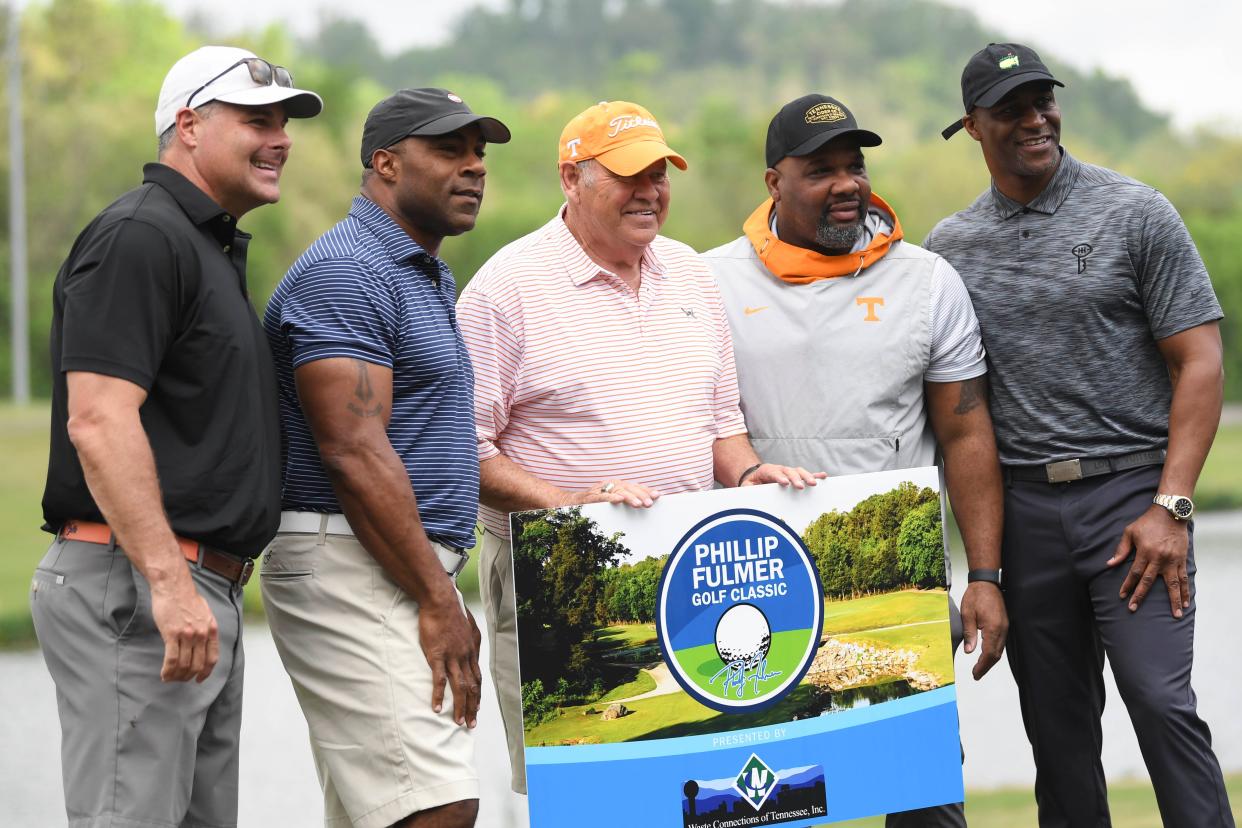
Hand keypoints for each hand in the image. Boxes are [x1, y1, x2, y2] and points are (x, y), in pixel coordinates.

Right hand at [149, 568, 219, 682]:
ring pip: (184, 665)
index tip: (199, 679)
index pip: (212, 658)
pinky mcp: (172, 634)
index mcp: (211, 629)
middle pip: (198, 665)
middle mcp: (202, 634)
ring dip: (176, 676)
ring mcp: (188, 635)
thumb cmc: (186, 598)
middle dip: (188, 676)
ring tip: (170, 678)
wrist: (173, 586)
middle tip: (180, 679)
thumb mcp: (205, 613)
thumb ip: (206, 628)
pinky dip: (167, 671)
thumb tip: (204, 643)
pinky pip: (171, 659)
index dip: (206, 672)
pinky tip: (164, 674)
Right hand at [419, 592, 481, 726]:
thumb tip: (471, 643)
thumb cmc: (451, 611)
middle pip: (472, 686)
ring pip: (460, 687)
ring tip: (459, 722)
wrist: (441, 602)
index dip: (478, 694)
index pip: (477, 678)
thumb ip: (469, 637)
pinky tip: (437, 709)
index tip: (477, 708)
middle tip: (471, 724)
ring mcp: (452, 657)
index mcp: (472, 651)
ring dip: (460, 707)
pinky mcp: (437, 656)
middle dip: (473, 707)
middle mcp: (465, 656)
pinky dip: (439, 696)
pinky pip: (439, 680)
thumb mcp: (467, 625)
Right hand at [572, 479, 660, 507]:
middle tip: (650, 503)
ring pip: (618, 491)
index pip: (635, 486)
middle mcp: (610, 485)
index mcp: (617, 486)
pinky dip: (610, 497)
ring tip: (639, 504)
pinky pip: (602, 497)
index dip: (646, 490)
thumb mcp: (612, 501)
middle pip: (629, 487)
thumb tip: (644, 506)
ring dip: (629, 497)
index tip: (658, 495)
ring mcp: (600, 490)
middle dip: (641, 495)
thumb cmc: (593, 504)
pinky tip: (619, 500)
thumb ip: (625, 501)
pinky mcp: (590, 497)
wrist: (570, 503)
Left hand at [740, 464, 825, 488]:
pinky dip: (815, 475)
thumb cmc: (751, 485)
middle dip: (795, 478)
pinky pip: (806, 475)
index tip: (785, 483)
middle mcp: (779, 469)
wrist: (756, 478)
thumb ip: (747, 490)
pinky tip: (824, 476)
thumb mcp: (746, 488)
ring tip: (814, 483)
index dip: (779, 477)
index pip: (773, 472)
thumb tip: (748, 495)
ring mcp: (788, 472)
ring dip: (807, 477)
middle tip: (801, 486)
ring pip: (799, 472)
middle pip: (788, 471)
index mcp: (766, 471)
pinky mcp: (795, 477)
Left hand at [959, 581, 1006, 679]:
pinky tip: (987, 654)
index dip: (982, 666)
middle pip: (996, 654)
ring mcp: (1005, 627)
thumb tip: (969, 651)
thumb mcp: (967, 614)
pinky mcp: (1004, 624)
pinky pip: (1001, 642)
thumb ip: (969, 634)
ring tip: (980, 668)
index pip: (989, 654)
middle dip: (986, 666)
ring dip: (991, 660)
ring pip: (1000, 650)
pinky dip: (994, 651)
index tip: (975, 674)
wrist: (986, 583)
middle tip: (976, 675)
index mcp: (993, 628)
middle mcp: (1002, 629)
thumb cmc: (976, 595)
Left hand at [1107, 504, 1189, 617]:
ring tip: (1175, 615)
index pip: (1134, 573)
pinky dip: (1185, 591)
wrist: (1170, 513)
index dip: (1127, 586)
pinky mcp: (1182, 560)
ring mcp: (1172, 560)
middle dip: (1140, 596)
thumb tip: (1109, 564)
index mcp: (1144, 552)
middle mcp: (1159, 558)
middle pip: (1148, 581)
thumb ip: (1121, 549)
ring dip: (1173, 600)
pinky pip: (1184, 578)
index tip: (1122, 597)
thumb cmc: (1147, 523)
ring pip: (1172, 584)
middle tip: (1134, 609)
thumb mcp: (1130, 532)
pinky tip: (1186, 602)